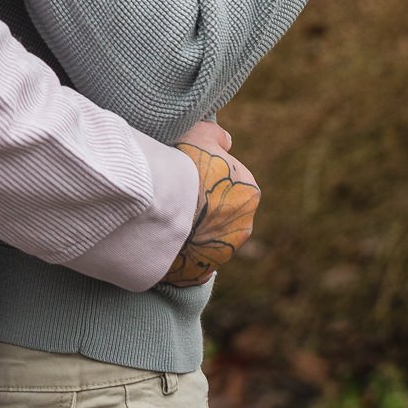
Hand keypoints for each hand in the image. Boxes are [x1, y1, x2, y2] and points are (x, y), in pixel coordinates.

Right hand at [162, 121, 260, 286]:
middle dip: (204, 208)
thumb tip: (226, 141)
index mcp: (249, 192)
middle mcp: (243, 226)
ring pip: (208, 240)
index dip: (207, 177)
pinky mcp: (200, 273)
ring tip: (166, 219)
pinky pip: (190, 264)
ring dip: (193, 233)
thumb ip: (217, 136)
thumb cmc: (180, 163)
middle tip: (176, 197)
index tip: (187, 175)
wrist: (158, 202)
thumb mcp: (200, 133)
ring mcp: (222, 253)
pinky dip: (180, 255)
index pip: (232, 182)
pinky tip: (164, 242)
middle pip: (222, 214)